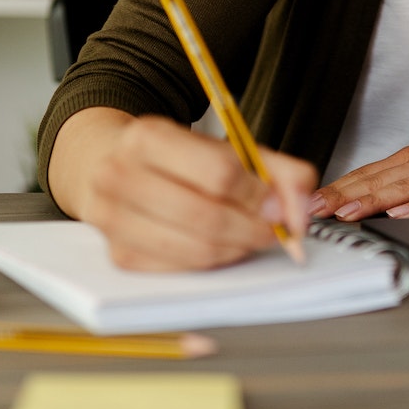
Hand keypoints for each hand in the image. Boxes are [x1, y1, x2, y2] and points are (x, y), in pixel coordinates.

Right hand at [48, 108, 316, 271]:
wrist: (106, 161)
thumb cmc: (174, 157)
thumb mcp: (224, 146)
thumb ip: (275, 169)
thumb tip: (302, 209)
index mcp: (148, 137)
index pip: (218, 172)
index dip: (260, 195)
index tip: (282, 206)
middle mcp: (120, 176)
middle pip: (206, 217)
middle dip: (253, 229)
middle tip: (276, 231)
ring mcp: (113, 220)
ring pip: (194, 250)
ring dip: (236, 249)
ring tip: (252, 237)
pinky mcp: (118, 255)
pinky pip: (179, 270)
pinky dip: (211, 264)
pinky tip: (223, 247)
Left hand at [312, 129, 408, 220]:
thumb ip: (406, 184)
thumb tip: (367, 204)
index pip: (366, 174)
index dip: (336, 188)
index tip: (308, 202)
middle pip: (376, 181)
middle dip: (341, 196)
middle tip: (312, 210)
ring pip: (401, 189)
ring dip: (370, 200)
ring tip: (345, 213)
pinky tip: (402, 215)